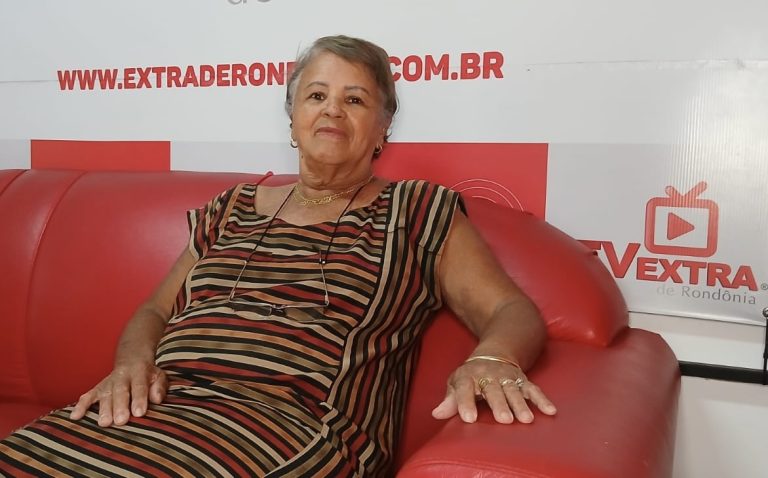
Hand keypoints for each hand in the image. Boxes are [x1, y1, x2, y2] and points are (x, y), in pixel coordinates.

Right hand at [70, 361, 167, 426]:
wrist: (132, 360)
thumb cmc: (148, 374)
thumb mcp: (159, 376)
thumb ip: (159, 387)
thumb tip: (156, 399)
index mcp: (139, 372)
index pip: (139, 385)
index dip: (139, 399)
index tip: (139, 413)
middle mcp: (122, 377)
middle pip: (120, 391)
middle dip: (120, 406)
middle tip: (121, 421)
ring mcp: (108, 383)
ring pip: (105, 395)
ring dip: (104, 409)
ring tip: (104, 423)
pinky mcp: (98, 389)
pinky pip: (88, 396)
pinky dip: (81, 406)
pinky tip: (75, 416)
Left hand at [432, 360, 555, 423]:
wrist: (493, 354)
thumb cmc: (471, 375)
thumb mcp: (457, 383)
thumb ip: (449, 400)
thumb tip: (436, 414)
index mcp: (469, 376)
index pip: (465, 389)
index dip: (465, 403)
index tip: (468, 419)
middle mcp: (489, 376)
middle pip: (494, 390)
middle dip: (499, 404)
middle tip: (504, 420)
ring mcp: (507, 377)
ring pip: (514, 390)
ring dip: (520, 404)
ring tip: (526, 419)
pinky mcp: (522, 380)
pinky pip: (533, 389)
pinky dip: (542, 399)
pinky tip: (550, 411)